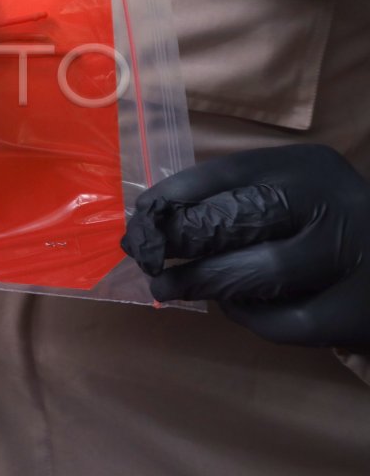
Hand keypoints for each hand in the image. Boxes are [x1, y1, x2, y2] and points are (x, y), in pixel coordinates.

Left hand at [122, 145, 369, 347]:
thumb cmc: (325, 225)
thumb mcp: (293, 194)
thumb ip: (238, 198)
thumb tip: (155, 219)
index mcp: (309, 168)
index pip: (227, 173)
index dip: (174, 196)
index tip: (141, 218)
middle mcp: (335, 204)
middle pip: (241, 219)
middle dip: (182, 239)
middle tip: (147, 256)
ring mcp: (352, 258)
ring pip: (261, 272)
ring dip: (202, 282)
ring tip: (166, 288)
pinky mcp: (357, 310)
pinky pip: (287, 321)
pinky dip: (249, 316)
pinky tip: (229, 307)